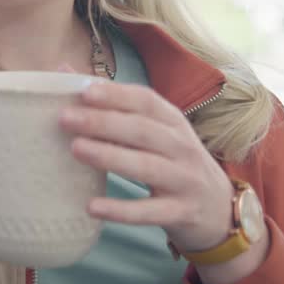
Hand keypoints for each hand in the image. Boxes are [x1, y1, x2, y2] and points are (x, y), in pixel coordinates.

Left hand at [58, 81, 265, 278]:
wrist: (220, 209)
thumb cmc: (172, 161)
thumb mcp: (153, 130)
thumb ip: (113, 104)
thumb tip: (64, 71)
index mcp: (173, 122)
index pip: (147, 101)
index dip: (116, 94)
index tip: (84, 90)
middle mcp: (182, 147)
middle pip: (143, 130)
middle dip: (103, 122)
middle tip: (64, 118)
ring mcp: (185, 180)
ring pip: (147, 166)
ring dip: (110, 157)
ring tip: (75, 148)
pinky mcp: (182, 212)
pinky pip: (150, 211)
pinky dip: (122, 210)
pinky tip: (92, 206)